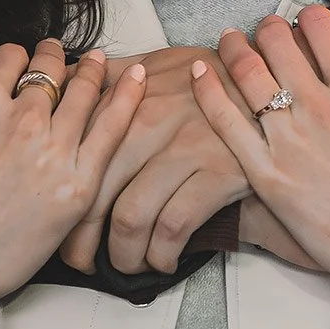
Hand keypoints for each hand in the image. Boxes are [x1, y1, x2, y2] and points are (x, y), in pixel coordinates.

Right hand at [0, 40, 144, 328]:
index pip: (12, 57)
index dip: (18, 57)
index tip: (23, 62)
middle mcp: (21, 120)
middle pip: (51, 71)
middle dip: (56, 57)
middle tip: (62, 54)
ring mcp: (54, 152)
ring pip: (85, 92)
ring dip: (94, 70)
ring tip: (102, 61)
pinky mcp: (79, 185)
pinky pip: (112, 131)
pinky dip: (127, 98)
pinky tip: (139, 78)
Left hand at [64, 46, 250, 274]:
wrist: (268, 81)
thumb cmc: (207, 78)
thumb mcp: (154, 63)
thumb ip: (109, 80)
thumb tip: (65, 82)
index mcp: (124, 105)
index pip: (75, 163)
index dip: (63, 205)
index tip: (61, 229)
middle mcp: (146, 125)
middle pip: (94, 197)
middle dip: (81, 243)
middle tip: (82, 263)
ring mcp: (182, 149)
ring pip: (130, 218)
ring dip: (124, 256)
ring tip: (127, 265)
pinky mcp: (218, 173)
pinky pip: (174, 226)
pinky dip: (163, 253)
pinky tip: (164, 259)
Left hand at [195, 8, 329, 328]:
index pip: (321, 28)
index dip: (310, 16)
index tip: (307, 19)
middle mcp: (319, 108)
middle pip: (277, 44)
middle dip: (268, 27)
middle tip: (265, 28)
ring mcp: (290, 142)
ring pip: (247, 75)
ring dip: (235, 48)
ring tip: (230, 39)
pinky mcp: (268, 176)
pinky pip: (226, 124)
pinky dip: (209, 91)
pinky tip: (200, 71)